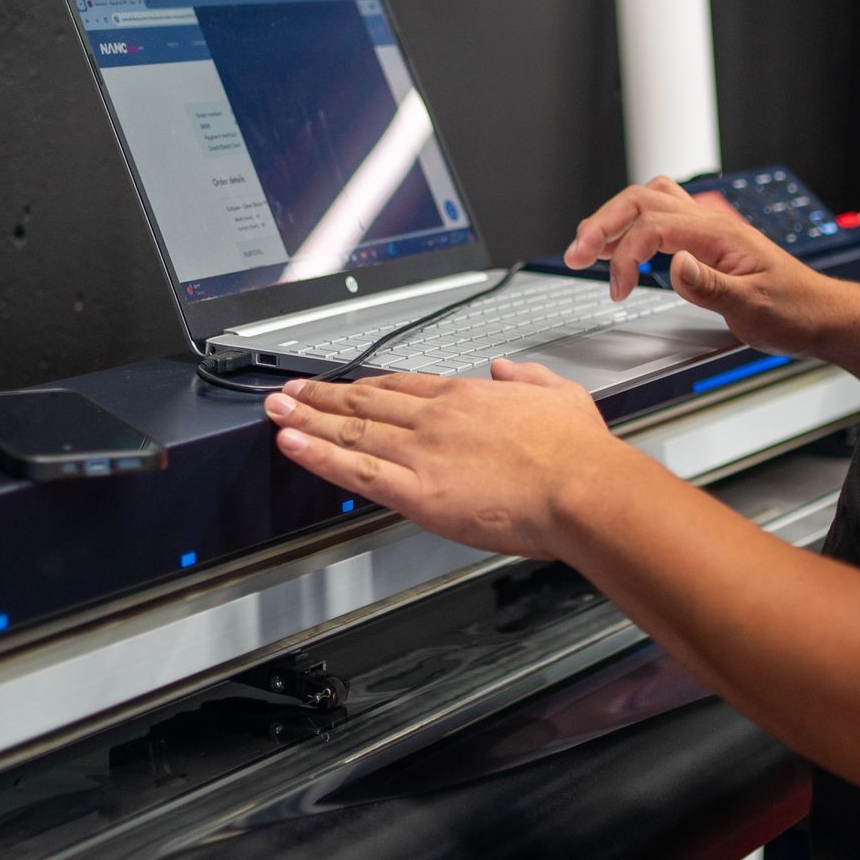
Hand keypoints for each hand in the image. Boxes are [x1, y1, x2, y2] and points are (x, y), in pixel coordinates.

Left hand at [263, 361, 623, 559]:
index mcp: (468, 396)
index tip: (346, 382)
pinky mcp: (417, 490)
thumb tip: (506, 369)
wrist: (582, 489)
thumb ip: (527, 378)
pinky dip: (317, 455)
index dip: (367, 383)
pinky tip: (291, 444)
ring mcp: (422, 452)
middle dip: (323, 395)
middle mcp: (437, 418)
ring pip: (351, 431)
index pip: (403, 386)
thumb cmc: (577, 454)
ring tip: (277, 410)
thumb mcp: (559, 394)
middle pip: (366, 401)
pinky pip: (354, 470)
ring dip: (308, 419)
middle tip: (291, 390)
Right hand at [564, 174, 834, 354]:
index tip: (617, 291)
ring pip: (649, 200)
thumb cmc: (794, 311)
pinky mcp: (707, 241)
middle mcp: (710, 223)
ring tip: (587, 245)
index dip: (625, 256)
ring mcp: (708, 229)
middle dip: (602, 224)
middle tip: (574, 254)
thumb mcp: (754, 307)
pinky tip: (622, 246)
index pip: (653, 227)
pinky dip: (633, 225)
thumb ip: (711, 287)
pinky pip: (662, 216)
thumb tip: (675, 266)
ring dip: (614, 218)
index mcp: (719, 234)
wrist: (820, 314)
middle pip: (641, 199)